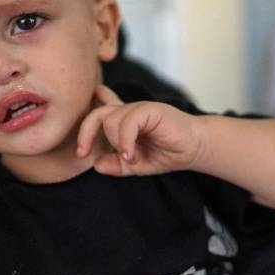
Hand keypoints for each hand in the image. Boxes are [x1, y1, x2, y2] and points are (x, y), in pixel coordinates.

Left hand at [76, 85, 203, 176]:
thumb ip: (116, 165)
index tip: (81, 151)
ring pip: (111, 120)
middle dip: (85, 133)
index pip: (98, 111)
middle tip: (83, 153)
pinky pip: (127, 122)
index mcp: (123, 122)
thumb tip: (97, 165)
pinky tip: (131, 155)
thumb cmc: (167, 154)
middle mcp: (128, 112)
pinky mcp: (150, 109)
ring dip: (116, 143)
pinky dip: (125, 141)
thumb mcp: (136, 165)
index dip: (84, 125)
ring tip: (130, 158)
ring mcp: (138, 108)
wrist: (193, 149)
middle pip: (96, 114)